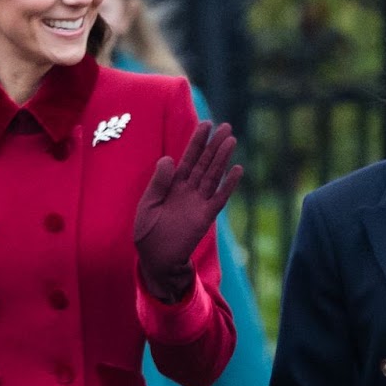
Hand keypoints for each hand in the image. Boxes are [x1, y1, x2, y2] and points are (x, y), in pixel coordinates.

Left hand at [134, 120, 242, 298]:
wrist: (156, 260)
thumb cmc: (147, 234)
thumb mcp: (148, 205)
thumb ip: (159, 183)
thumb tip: (169, 159)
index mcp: (172, 185)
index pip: (187, 158)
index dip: (196, 142)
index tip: (206, 124)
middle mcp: (188, 190)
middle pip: (203, 163)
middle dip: (213, 145)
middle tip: (225, 126)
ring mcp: (198, 202)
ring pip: (213, 176)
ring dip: (222, 159)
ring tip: (232, 140)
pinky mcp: (205, 217)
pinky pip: (219, 198)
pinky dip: (228, 185)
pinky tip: (238, 170)